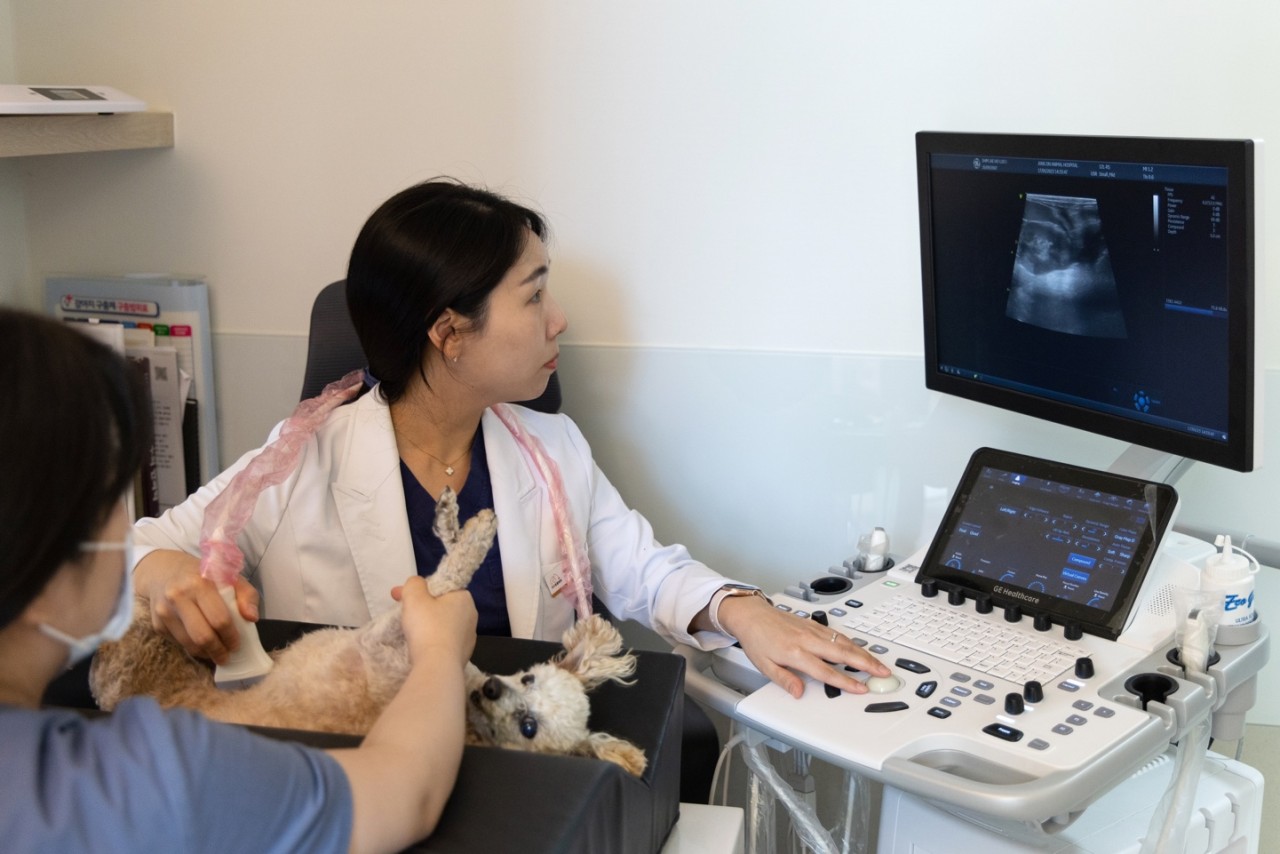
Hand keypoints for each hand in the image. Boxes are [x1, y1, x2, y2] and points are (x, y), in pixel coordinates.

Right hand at [134, 550, 257, 664]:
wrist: (164, 570)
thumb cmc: (203, 575)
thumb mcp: (229, 576)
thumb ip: (247, 595)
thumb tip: (252, 618)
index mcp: (199, 583)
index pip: (219, 619)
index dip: (231, 636)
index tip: (237, 644)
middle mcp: (178, 596)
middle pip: (202, 636)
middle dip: (218, 651)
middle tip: (227, 656)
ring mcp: (164, 611)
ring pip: (188, 644)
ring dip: (205, 653)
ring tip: (216, 653)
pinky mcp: (156, 623)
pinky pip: (178, 643)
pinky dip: (192, 648)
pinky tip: (201, 645)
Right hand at [393, 577, 476, 666]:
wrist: (437, 666)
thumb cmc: (427, 627)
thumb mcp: (415, 597)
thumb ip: (414, 584)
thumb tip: (416, 583)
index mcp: (464, 598)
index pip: (441, 588)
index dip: (420, 590)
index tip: (400, 595)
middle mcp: (471, 616)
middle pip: (441, 607)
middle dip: (422, 607)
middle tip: (401, 612)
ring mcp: (468, 638)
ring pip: (443, 626)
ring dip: (428, 625)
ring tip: (408, 632)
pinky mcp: (462, 656)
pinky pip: (444, 643)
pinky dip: (432, 642)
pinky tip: (420, 647)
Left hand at [717, 595, 890, 697]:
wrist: (752, 615)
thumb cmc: (757, 640)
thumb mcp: (764, 665)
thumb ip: (784, 679)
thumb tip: (798, 692)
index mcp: (795, 652)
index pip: (826, 671)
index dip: (845, 681)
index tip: (861, 688)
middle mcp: (807, 640)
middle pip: (843, 653)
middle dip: (866, 664)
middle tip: (882, 673)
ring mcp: (812, 630)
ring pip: (844, 642)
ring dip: (863, 653)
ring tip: (878, 663)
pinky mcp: (813, 624)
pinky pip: (837, 634)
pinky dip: (852, 642)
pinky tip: (860, 648)